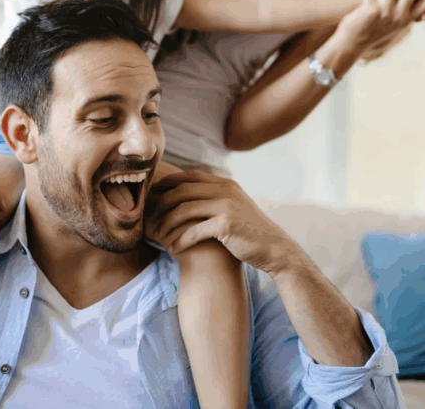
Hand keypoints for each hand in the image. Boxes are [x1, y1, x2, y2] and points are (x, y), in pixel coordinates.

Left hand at [146, 169, 301, 275]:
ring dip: (168, 223)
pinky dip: (180, 239)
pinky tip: (174, 248)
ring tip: (159, 234)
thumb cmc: (249, 231)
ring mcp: (226, 205)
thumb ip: (216, 197)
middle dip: (162, 202)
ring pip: (184, 209)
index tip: (154, 194)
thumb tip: (190, 194)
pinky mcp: (226, 224)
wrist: (274, 248)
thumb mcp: (235, 206)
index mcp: (225, 183)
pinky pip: (194, 230)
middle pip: (182, 190)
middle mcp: (225, 190)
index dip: (169, 182)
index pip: (190, 176)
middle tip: (150, 215)